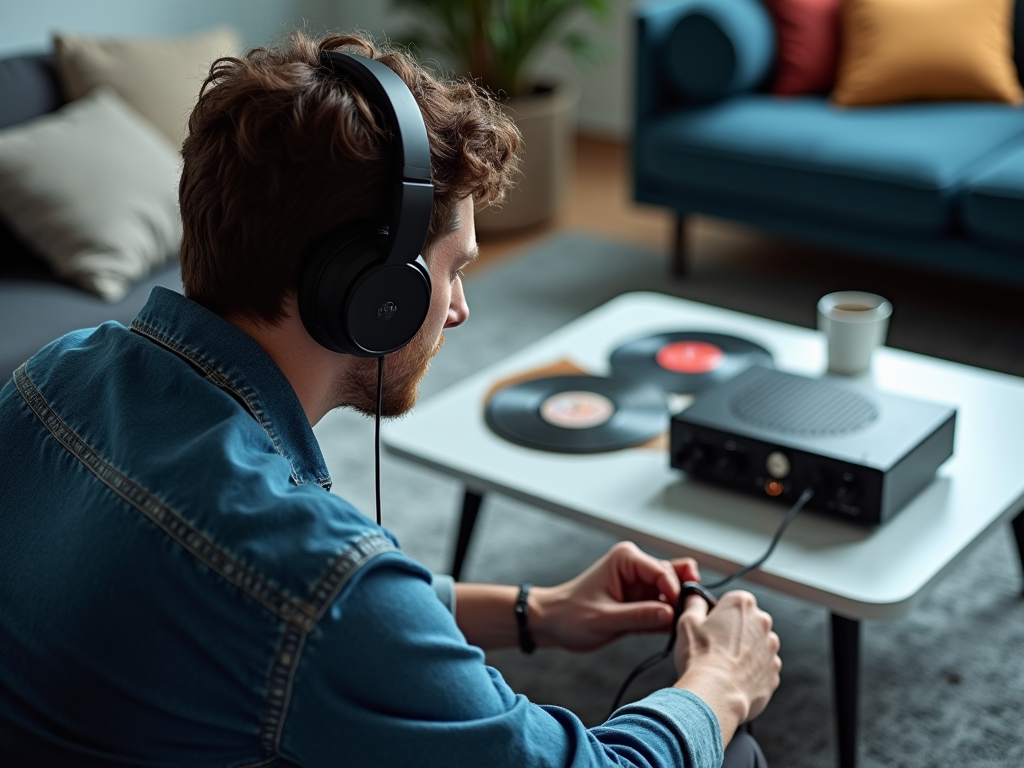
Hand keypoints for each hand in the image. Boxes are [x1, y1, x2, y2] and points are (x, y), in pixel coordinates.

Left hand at [530, 542, 699, 651]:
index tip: (678, 612)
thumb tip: (670, 614)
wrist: (553, 623)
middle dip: (681, 597)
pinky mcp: (640, 602)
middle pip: (674, 577)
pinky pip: (663, 609)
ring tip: (680, 627)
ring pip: (672, 593)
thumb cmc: (570, 615)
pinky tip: (670, 631)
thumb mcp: (604, 619)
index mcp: (627, 559)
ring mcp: (640, 585)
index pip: (663, 570)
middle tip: (686, 619)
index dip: (675, 591)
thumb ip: (638, 616)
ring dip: (677, 609)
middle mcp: (636, 567)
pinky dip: (668, 620)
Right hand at [673, 590, 780, 734]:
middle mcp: (762, 623)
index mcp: (742, 604)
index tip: (708, 627)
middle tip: (712, 647)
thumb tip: (695, 598)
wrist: (716, 694)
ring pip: (755, 646)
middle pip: (747, 623)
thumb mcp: (687, 621)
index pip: (732, 601)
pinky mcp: (773, 673)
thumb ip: (694, 604)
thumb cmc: (700, 656)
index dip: (718, 614)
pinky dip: (749, 672)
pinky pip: (761, 668)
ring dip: (743, 652)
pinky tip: (732, 679)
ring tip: (721, 666)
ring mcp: (771, 649)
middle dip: (733, 632)